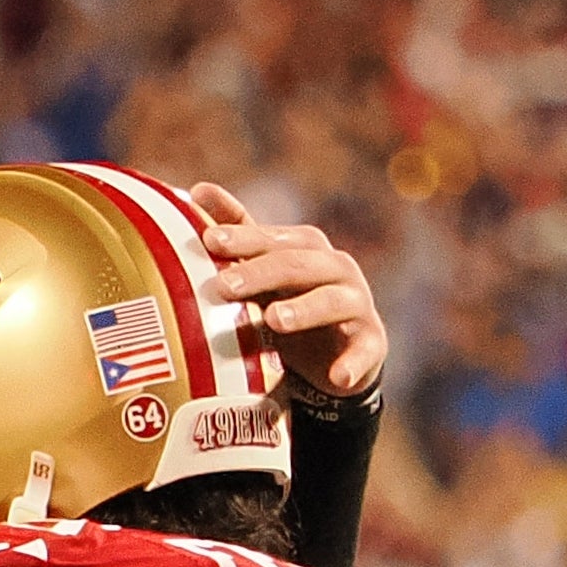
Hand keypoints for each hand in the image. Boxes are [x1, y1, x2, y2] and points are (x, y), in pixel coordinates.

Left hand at [191, 181, 385, 401]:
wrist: (338, 352)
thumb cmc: (292, 302)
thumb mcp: (265, 272)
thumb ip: (239, 235)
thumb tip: (196, 190)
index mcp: (305, 249)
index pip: (272, 239)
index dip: (243, 237)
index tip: (209, 240)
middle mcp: (334, 269)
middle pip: (297, 265)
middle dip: (260, 273)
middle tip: (224, 286)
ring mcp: (355, 304)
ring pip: (332, 301)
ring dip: (304, 310)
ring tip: (273, 319)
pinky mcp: (370, 342)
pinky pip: (363, 351)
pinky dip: (352, 364)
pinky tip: (338, 376)